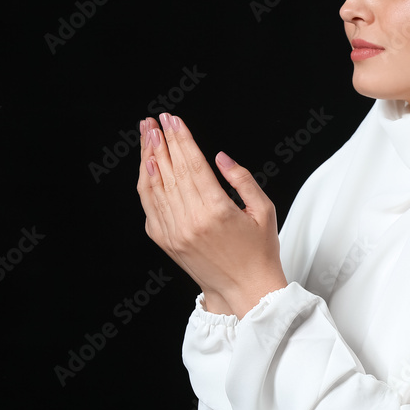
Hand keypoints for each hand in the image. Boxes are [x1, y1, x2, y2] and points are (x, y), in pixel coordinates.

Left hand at [136, 113, 287, 317]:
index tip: (173, 119)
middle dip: (161, 140)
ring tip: (147, 135)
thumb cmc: (259, 252)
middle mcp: (191, 220)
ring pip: (155, 186)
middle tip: (155, 120)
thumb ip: (242, 180)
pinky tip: (147, 166)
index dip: (181, 138)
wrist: (244, 290)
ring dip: (149, 157)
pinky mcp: (166, 241)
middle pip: (170, 170)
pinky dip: (146, 183)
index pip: (192, 163)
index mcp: (216, 211)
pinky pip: (150, 206)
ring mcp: (174, 232)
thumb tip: (220, 157)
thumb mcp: (264, 211)